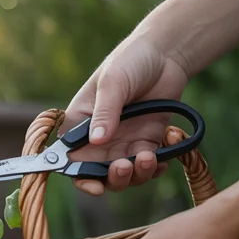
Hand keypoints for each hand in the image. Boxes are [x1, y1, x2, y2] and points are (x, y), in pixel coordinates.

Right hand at [63, 34, 190, 195]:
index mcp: (80, 124)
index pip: (72, 158)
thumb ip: (105, 113)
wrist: (166, 53)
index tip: (95, 185)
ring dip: (136, 175)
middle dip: (113, 177)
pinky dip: (154, 168)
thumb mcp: (113, 83)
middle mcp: (98, 138)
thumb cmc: (130, 60)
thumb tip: (97, 141)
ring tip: (150, 157)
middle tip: (126, 166)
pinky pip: (147, 166)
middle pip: (99, 173)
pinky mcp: (146, 141)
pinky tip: (161, 159)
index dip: (80, 176)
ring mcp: (123, 141)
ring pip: (125, 174)